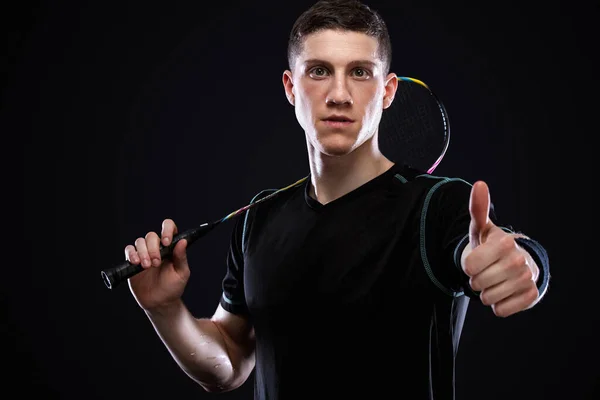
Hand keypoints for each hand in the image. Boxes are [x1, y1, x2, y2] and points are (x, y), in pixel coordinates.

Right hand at [125, 218, 190, 311]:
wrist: (160, 302)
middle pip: (151, 235)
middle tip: (156, 263)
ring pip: (139, 241)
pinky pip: (129, 250)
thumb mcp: (181, 273)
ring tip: (147, 266)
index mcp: (170, 247)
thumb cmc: (173, 287)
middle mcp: (157, 247)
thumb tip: (183, 241)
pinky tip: (136, 263)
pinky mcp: (133, 261)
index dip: (166, 230)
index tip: (166, 242)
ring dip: (143, 252)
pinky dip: (132, 254)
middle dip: (153, 248)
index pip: (168, 227)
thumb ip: (181, 257)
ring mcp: (144, 253)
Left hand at [461, 181, 538, 316]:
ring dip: (486, 293)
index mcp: (504, 243)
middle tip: (486, 271)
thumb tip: (479, 184)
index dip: (468, 266)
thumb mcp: (481, 228)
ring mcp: (527, 279)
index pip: (468, 266)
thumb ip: (477, 209)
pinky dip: (498, 305)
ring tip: (494, 281)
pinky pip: (500, 311)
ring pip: (488, 299)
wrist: (516, 263)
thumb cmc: (492, 246)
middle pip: (477, 283)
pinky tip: (504, 292)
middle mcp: (518, 261)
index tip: (478, 259)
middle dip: (476, 280)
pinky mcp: (531, 297)